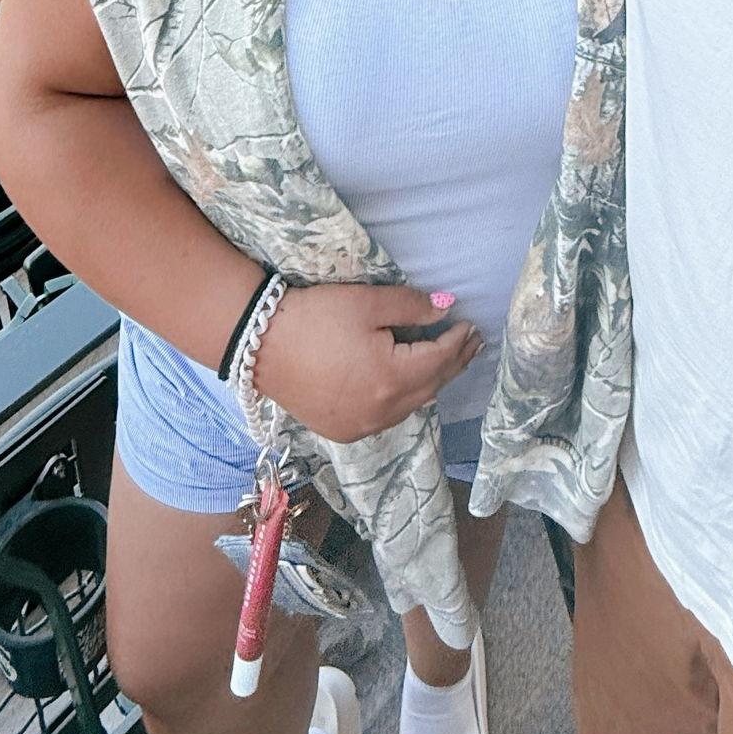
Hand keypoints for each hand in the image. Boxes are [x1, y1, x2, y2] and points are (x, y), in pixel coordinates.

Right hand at [251, 283, 483, 443]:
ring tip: (448, 363)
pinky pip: (387, 417)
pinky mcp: (343, 430)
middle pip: (431, 386)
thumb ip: (411, 307)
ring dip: (432, 383)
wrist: (259, 346)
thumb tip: (446, 308)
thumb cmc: (314, 317)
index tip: (472, 325)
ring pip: (411, 406)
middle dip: (454, 363)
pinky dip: (405, 400)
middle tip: (473, 345)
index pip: (439, 359)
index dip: (458, 342)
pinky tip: (410, 387)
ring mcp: (361, 426)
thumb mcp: (366, 303)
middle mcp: (382, 411)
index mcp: (393, 378)